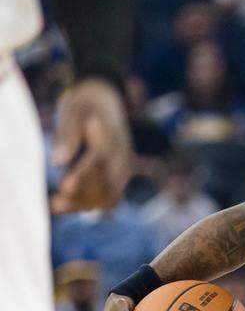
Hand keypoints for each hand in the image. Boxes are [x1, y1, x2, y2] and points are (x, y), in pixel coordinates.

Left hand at [50, 78, 131, 213]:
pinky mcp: (118, 177)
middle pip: (107, 184)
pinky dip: (90, 204)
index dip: (84, 174)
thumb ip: (67, 134)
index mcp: (112, 139)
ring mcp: (123, 169)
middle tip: (55, 204)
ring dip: (84, 204)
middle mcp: (122, 157)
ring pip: (108, 195)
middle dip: (82, 196)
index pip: (100, 160)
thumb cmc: (84, 106)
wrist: (105, 103)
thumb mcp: (73, 112)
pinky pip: (109, 197)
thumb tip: (58, 160)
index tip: (65, 186)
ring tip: (56, 207)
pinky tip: (68, 207)